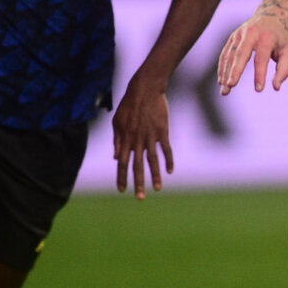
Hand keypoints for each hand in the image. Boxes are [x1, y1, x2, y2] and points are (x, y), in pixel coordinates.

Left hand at [112, 74, 171, 199]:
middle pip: (137, 166)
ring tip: (158, 189)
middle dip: (138, 183)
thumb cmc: (129, 105)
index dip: (122, 177)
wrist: (144, 90)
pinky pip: (166, 149)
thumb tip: (117, 158)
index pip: (123, 163)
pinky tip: (170, 171)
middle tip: (140, 198)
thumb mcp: (117, 122)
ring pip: (153, 160)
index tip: (122, 190)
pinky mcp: (162, 131)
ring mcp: (150, 136)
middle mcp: (137, 140)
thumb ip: (117, 141)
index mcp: (125, 139)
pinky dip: (168, 160)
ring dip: (155, 176)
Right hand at [218, 8, 287, 94]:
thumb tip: (276, 87)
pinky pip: (225, 53)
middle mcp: (251, 33)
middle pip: (241, 54)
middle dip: (235, 71)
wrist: (271, 15)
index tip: (259, 90)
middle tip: (231, 86)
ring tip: (225, 90)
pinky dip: (223, 67)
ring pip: (230, 55)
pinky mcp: (232, 37)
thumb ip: (284, 70)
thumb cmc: (281, 38)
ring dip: (225, 73)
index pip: (262, 58)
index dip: (260, 74)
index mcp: (267, 37)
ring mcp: (239, 34)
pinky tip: (221, 81)